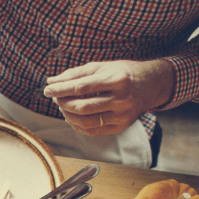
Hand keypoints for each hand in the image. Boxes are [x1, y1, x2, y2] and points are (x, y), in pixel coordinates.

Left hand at [43, 60, 174, 135]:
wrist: (150, 85)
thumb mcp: (101, 67)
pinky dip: (77, 125)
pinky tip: (72, 116)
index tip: (48, 89)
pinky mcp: (121, 126)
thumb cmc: (122, 73)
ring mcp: (122, 115)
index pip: (82, 87)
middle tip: (55, 97)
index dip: (61, 89)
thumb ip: (76, 74)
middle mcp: (122, 99)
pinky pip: (92, 130)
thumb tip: (51, 81)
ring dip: (67, 115)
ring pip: (85, 122)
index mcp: (118, 80)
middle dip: (63, 103)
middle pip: (82, 107)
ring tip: (63, 106)